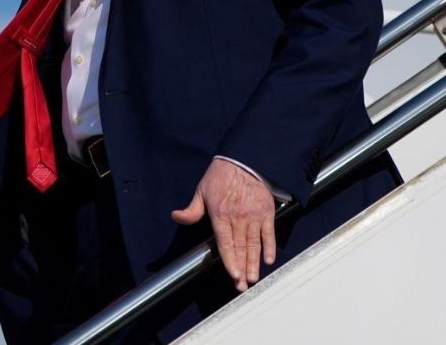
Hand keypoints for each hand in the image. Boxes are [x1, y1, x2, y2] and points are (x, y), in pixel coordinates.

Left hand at [171, 158, 275, 292]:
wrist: (243, 160)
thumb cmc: (220, 176)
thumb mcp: (201, 191)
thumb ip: (192, 209)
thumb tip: (176, 216)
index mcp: (220, 214)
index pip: (225, 243)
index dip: (230, 260)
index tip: (233, 274)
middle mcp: (238, 217)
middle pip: (240, 248)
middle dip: (241, 269)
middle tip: (243, 285)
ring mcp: (254, 216)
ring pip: (254, 244)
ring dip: (254, 262)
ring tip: (253, 278)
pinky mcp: (266, 212)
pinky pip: (269, 233)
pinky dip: (269, 247)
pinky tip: (268, 260)